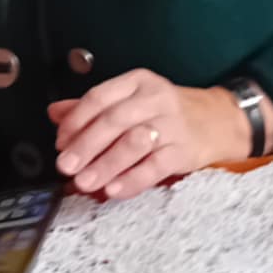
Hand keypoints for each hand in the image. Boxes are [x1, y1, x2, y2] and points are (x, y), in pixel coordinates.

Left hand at [50, 70, 269, 199]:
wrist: (218, 121)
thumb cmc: (165, 112)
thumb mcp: (131, 100)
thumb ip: (92, 107)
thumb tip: (54, 113)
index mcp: (137, 83)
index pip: (100, 97)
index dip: (76, 121)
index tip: (60, 143)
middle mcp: (155, 99)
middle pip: (114, 121)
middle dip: (85, 146)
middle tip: (66, 166)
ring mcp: (172, 124)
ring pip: (133, 143)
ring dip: (105, 165)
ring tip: (84, 182)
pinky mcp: (184, 150)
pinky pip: (155, 167)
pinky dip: (132, 180)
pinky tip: (113, 190)